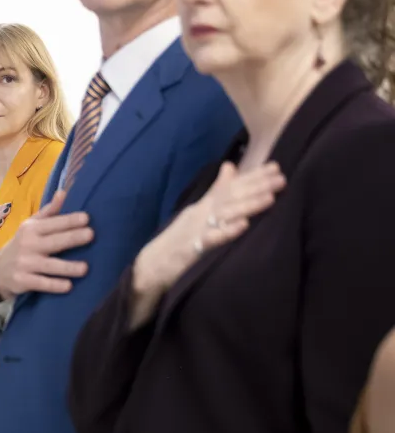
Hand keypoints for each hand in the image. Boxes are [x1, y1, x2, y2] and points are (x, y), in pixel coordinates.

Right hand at [0, 190, 92, 299]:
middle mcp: (28, 245)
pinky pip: (41, 283)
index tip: (87, 218)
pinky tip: (68, 286)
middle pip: (54, 242)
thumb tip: (64, 192)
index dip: (69, 221)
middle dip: (72, 238)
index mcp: (32, 229)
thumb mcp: (32, 226)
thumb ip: (50, 212)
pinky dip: (54, 285)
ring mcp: (25, 264)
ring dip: (67, 267)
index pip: (53, 224)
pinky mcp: (22, 281)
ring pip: (49, 265)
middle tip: (91, 235)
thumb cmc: (24, 244)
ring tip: (85, 268)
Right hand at [133, 162, 284, 297]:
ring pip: (224, 214)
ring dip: (247, 205)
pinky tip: (243, 225)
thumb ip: (215, 191)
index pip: (230, 187)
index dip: (253, 177)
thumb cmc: (178, 240)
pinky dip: (227, 232)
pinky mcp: (192, 249)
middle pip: (231, 197)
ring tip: (270, 198)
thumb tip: (230, 166)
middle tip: (281, 179)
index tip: (276, 166)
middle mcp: (201, 214)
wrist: (151, 265)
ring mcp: (196, 230)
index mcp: (204, 206)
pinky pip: (211, 239)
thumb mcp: (197, 213)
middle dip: (257, 187)